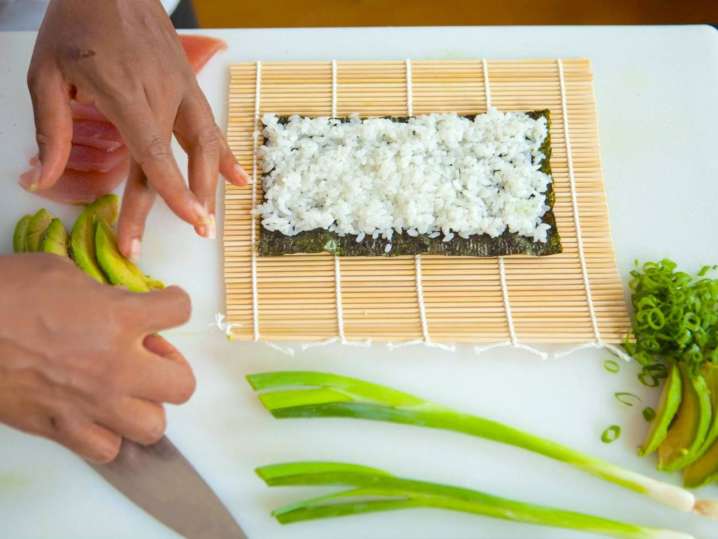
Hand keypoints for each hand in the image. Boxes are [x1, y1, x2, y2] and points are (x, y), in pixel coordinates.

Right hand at [0, 254, 195, 462]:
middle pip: (183, 385)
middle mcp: (116, 366)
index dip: (174, 304)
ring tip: (124, 390)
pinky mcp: (61, 429)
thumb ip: (103, 293)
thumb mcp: (60, 273)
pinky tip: (93, 413)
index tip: (164, 305)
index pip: (180, 311)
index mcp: (119, 318)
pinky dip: (106, 435)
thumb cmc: (4, 291)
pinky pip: (107, 450)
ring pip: (153, 426)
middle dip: (171, 369)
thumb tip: (120, 306)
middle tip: (147, 357)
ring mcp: (91, 404)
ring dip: (144, 406)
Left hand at [27, 0, 247, 249]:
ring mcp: (181, 88)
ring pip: (204, 144)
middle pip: (177, 159)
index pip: (153, 152)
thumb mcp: (46, 74)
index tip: (189, 220)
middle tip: (195, 236)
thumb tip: (40, 180)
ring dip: (210, 184)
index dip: (173, 190)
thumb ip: (50, 130)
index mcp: (124, 93)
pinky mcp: (189, 83)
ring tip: (211, 218)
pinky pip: (211, 124)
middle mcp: (161, 94)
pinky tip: (237, 178)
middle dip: (185, 203)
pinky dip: (224, 154)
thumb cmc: (75, 25)